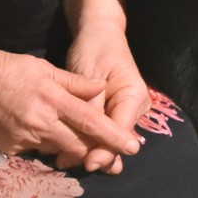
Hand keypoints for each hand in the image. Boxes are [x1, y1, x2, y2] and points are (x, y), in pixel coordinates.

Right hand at [0, 45, 143, 164]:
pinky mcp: (10, 150)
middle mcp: (41, 122)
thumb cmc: (3, 68)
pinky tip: (44, 140)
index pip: (91, 121)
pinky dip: (46, 149)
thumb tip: (101, 88)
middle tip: (110, 155)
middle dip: (96, 151)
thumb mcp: (41, 68)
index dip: (114, 136)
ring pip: (59, 152)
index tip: (133, 146)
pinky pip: (36, 154)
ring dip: (72, 152)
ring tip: (82, 149)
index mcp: (52, 98)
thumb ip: (73, 82)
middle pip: (79, 145)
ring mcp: (24, 139)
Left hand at [63, 20, 149, 173]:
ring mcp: (126, 112)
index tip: (86, 164)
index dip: (104, 151)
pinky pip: (101, 131)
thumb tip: (86, 142)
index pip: (121, 133)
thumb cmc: (94, 50)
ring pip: (108, 139)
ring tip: (62, 159)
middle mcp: (135, 108)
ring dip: (87, 149)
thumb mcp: (88, 77)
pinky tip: (66, 148)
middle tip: (66, 164)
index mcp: (134, 97)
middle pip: (116, 141)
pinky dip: (86, 138)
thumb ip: (91, 109)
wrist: (98, 33)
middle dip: (94, 155)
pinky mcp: (113, 112)